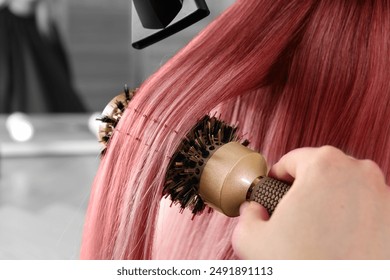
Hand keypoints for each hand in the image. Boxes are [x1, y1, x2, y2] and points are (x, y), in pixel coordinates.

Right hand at [232, 146, 389, 258]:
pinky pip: (366, 207)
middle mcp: (359, 172)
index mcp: (323, 166)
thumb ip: (247, 214)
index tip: (275, 190)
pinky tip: (338, 238)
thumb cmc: (303, 268)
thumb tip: (255, 210)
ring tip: (317, 229)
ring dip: (330, 200)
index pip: (293, 159)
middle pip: (322, 169)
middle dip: (306, 187)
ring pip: (346, 186)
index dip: (278, 176)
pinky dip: (352, 217)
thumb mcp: (251, 238)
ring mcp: (383, 195)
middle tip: (294, 213)